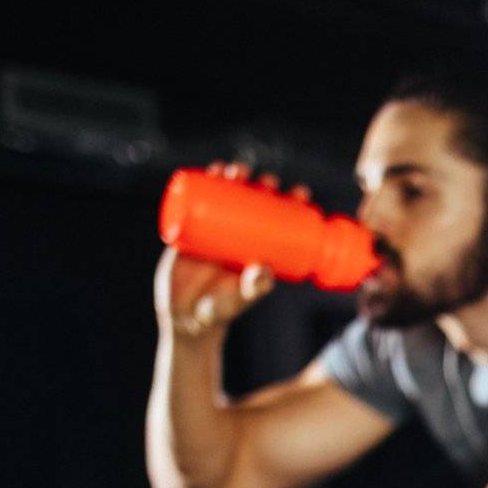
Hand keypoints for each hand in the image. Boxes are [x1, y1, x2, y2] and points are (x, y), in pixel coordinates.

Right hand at [155, 161, 311, 339]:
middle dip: (262, 184)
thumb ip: (252, 288)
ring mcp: (213, 230)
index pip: (279, 219)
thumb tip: (265, 271)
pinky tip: (211, 169)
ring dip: (234, 177)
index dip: (291, 202)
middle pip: (253, 200)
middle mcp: (237, 234)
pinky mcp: (190, 230)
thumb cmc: (220, 311)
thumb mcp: (239, 299)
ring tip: (238, 169)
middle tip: (269, 180)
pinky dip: (202, 183)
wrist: (185, 318)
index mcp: (257, 247)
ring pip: (226, 195)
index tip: (301, 192)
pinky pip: (196, 201)